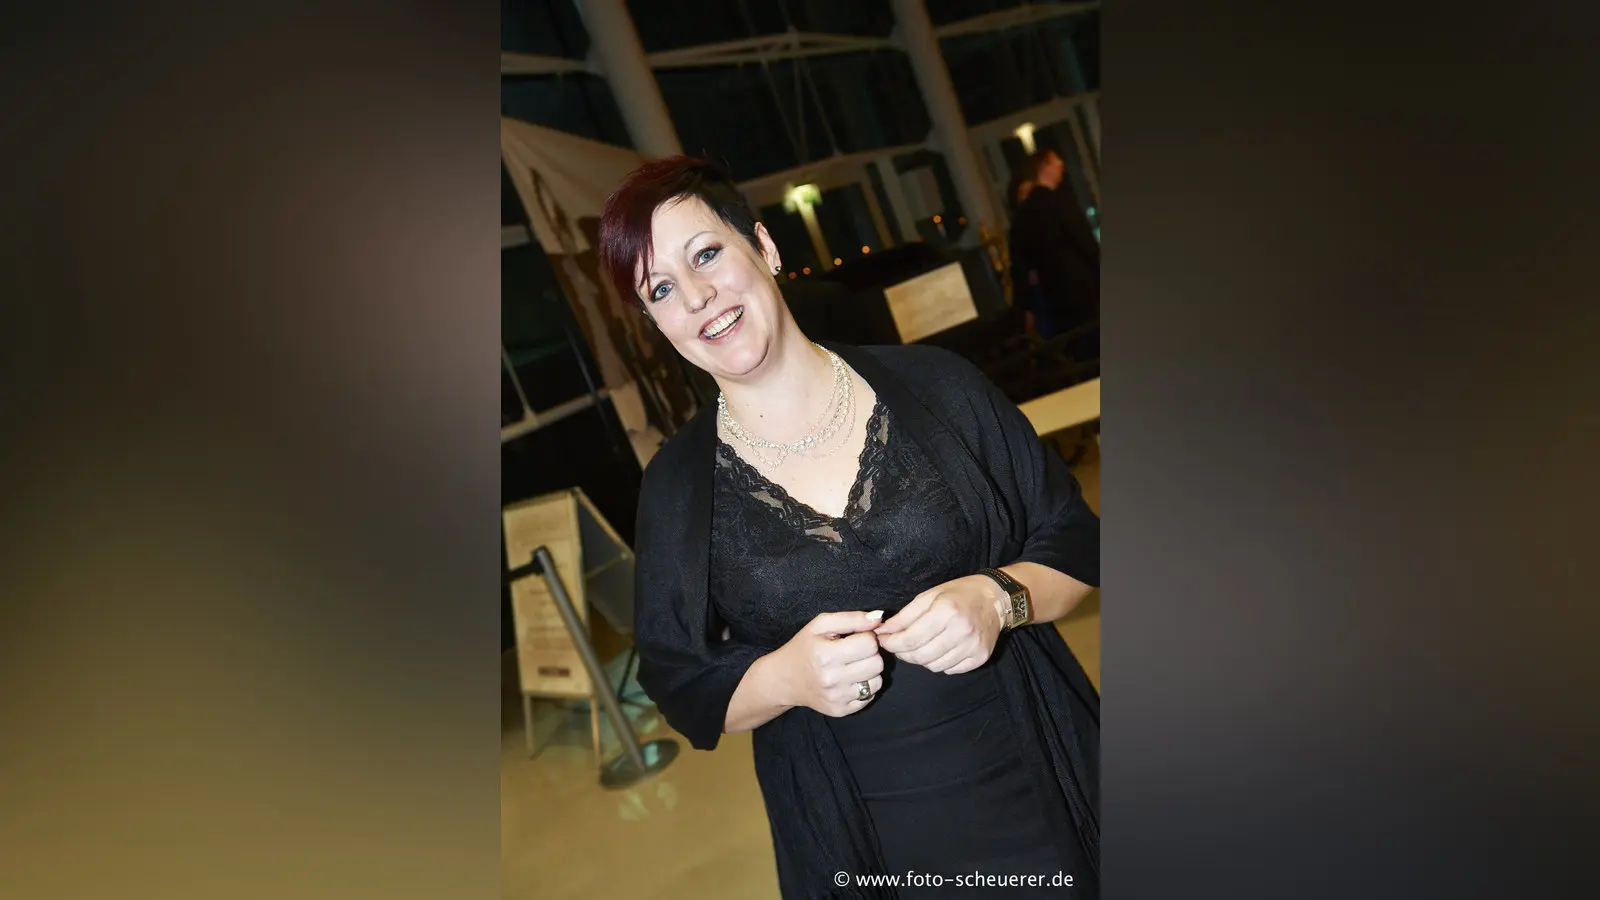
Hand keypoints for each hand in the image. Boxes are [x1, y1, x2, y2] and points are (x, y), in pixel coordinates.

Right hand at [772, 610, 885, 717]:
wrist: (785, 679)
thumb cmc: (804, 647)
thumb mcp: (821, 624)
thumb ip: (852, 618)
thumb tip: (879, 618)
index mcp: (826, 655)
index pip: (870, 644)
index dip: (866, 637)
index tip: (855, 638)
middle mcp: (831, 679)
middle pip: (877, 663)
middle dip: (870, 654)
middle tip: (855, 652)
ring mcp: (837, 698)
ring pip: (877, 681)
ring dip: (870, 672)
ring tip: (853, 666)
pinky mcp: (840, 710)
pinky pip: (870, 697)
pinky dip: (865, 687)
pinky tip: (850, 680)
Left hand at [874, 575, 1004, 674]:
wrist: (995, 599)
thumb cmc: (959, 594)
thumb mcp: (929, 596)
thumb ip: (905, 616)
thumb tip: (883, 631)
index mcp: (947, 611)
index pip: (911, 638)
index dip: (892, 643)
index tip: (884, 640)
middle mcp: (961, 631)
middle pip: (921, 656)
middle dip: (903, 653)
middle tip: (898, 645)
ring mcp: (973, 646)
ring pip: (934, 666)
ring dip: (921, 659)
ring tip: (920, 645)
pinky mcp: (980, 657)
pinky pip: (950, 670)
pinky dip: (939, 663)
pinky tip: (939, 649)